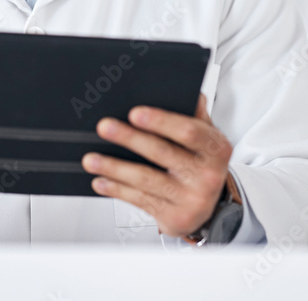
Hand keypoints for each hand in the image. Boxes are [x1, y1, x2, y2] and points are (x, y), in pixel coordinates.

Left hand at [81, 93, 232, 239]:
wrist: (209, 208)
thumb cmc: (201, 164)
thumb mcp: (205, 137)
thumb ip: (195, 114)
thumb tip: (186, 90)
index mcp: (216, 149)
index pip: (189, 131)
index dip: (161, 121)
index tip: (135, 112)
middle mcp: (208, 175)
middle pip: (162, 152)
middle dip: (129, 138)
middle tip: (104, 127)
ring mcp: (192, 199)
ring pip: (146, 180)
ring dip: (114, 168)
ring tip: (91, 159)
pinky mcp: (176, 218)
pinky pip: (140, 200)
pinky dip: (117, 190)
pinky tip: (101, 181)